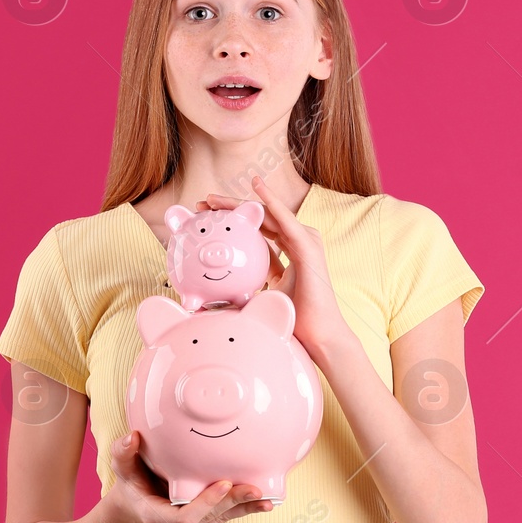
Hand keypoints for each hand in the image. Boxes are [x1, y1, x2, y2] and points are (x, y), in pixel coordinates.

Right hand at [106, 431, 272, 522]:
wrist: (139, 503)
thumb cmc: (132, 482)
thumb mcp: (123, 469)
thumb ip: (123, 454)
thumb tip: (131, 437)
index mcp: (157, 516)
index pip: (184, 517)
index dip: (205, 503)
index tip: (223, 483)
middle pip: (209, 518)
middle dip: (232, 503)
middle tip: (253, 487)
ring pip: (223, 518)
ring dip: (245, 507)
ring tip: (266, 496)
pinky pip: (230, 517)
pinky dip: (248, 509)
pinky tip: (268, 502)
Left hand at [197, 172, 350, 361]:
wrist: (319, 337)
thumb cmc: (294, 321)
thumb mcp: (263, 296)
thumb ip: (249, 286)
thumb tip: (214, 296)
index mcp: (287, 253)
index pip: (256, 231)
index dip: (232, 222)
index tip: (205, 218)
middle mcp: (297, 242)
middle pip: (260, 219)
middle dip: (229, 209)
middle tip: (202, 203)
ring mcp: (304, 241)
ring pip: (267, 214)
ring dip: (239, 203)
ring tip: (213, 198)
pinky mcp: (308, 245)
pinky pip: (285, 218)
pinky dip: (271, 200)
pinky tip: (256, 185)